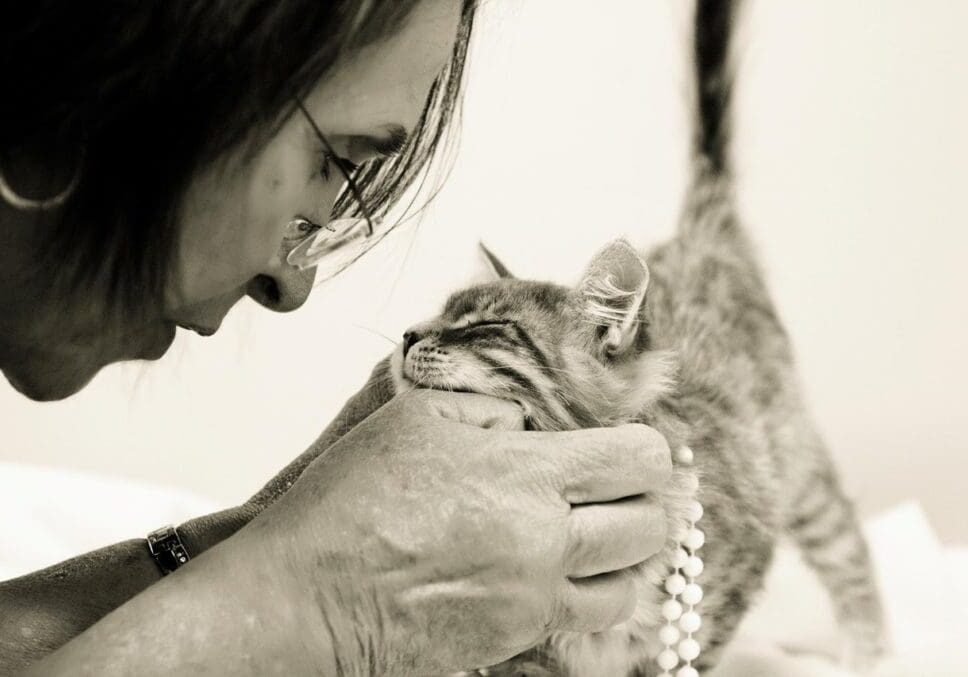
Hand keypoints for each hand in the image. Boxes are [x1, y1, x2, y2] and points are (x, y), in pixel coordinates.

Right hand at [240, 388, 671, 674]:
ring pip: (629, 587)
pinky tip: (553, 574)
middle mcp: (545, 539)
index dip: (647, 449)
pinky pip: (582, 622)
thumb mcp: (417, 418)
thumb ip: (490, 412)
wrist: (308, 597)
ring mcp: (533, 598)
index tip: (631, 448)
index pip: (638, 459)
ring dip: (621, 560)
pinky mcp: (516, 640)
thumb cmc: (351, 502)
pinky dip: (586, 597)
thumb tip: (530, 429)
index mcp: (525, 473)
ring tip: (590, 539)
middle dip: (643, 503)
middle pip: (650, 526)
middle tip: (615, 492)